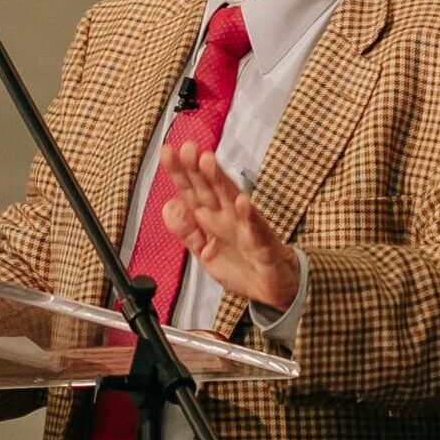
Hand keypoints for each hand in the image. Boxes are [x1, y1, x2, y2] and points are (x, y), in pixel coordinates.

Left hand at [159, 142, 299, 312]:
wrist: (272, 291)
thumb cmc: (240, 266)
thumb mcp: (205, 253)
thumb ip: (187, 231)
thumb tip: (168, 206)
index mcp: (211, 218)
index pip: (192, 191)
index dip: (179, 172)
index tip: (166, 151)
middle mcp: (227, 216)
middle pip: (210, 188)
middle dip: (198, 168)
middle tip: (187, 147)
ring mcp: (246, 227)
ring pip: (231, 199)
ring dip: (220, 180)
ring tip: (208, 162)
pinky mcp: (263, 245)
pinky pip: (256, 229)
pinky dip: (249, 216)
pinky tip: (242, 202)